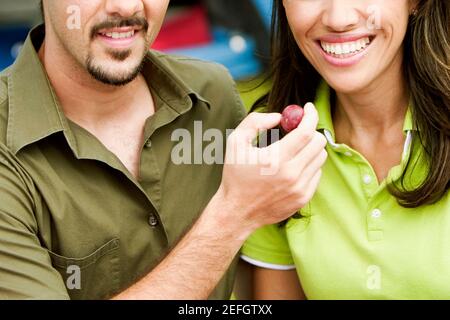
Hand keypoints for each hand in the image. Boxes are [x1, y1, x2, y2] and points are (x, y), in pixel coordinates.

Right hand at [217, 103, 326, 230]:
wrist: (237, 211)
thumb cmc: (235, 175)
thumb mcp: (235, 142)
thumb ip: (254, 122)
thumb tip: (279, 116)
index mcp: (275, 159)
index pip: (306, 132)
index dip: (310, 116)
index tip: (309, 108)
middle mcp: (291, 174)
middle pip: (318, 143)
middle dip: (311, 131)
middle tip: (299, 130)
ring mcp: (299, 188)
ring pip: (320, 158)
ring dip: (310, 148)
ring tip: (294, 150)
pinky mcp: (303, 198)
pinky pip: (317, 174)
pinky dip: (309, 165)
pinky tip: (293, 167)